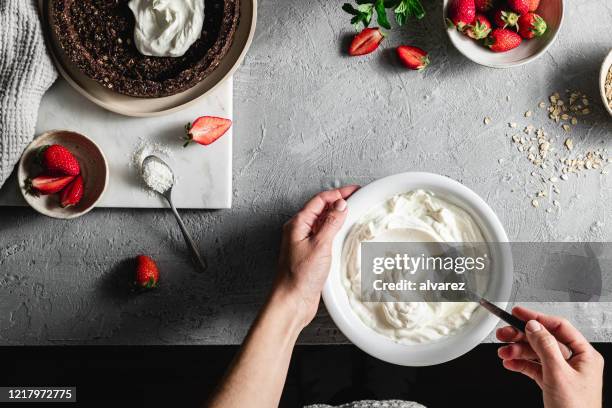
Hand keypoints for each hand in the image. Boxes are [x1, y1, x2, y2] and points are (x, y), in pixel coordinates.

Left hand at [273, 185, 359, 328]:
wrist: (292, 301)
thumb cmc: (299, 276)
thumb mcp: (320, 246)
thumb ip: (331, 223)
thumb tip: (341, 205)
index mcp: (298, 224)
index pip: (320, 200)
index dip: (338, 193)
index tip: (354, 190)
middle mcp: (299, 231)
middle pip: (321, 209)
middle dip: (339, 202)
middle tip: (357, 198)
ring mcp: (304, 243)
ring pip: (323, 222)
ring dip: (338, 215)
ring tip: (354, 212)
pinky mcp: (310, 254)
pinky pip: (324, 235)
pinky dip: (336, 230)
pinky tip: (345, 233)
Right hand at [497, 306, 603, 407]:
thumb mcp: (558, 373)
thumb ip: (545, 346)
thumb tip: (534, 325)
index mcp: (584, 355)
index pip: (559, 327)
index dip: (537, 318)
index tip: (518, 313)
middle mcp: (574, 361)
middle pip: (543, 340)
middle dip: (521, 337)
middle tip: (504, 333)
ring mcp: (562, 372)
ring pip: (536, 354)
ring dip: (517, 351)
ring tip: (503, 352)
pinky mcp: (552, 382)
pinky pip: (533, 367)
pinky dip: (520, 364)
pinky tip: (509, 363)